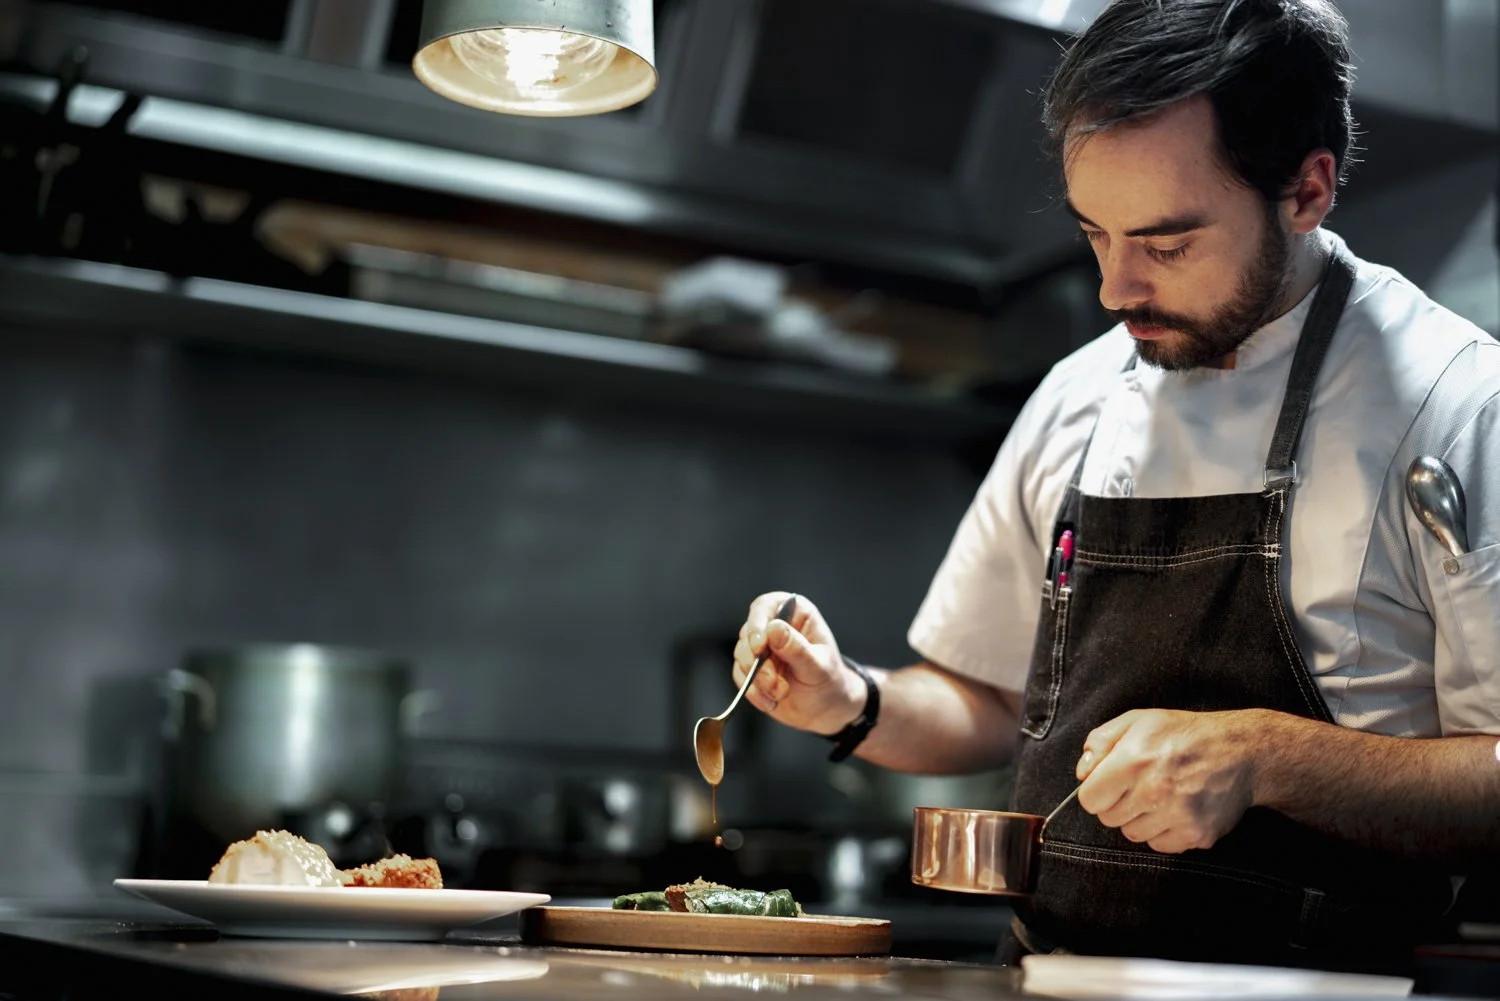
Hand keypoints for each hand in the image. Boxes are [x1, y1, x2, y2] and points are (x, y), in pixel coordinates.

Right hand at [732, 591, 863, 735]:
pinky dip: (753, 691)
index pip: (765, 606)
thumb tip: (774, 629)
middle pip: (749, 634)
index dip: (757, 624)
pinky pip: (740, 675)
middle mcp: (775, 625)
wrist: (824, 708)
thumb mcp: (818, 666)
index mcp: (795, 613)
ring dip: (758, 680)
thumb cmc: (828, 681)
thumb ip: (797, 648)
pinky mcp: (752, 666)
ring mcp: (761, 646)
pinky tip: (771, 701)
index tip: (760, 647)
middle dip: (759, 664)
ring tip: (781, 693)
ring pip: (742, 655)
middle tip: (775, 683)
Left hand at [1074, 708, 1267, 853]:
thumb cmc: (1183, 734)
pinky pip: (1160, 845)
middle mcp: (1154, 790)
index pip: (1090, 799)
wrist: (1239, 751)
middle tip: (1140, 785)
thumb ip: (1100, 742)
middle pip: (1109, 819)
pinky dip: (1164, 831)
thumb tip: (1082, 774)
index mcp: (1133, 760)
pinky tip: (1177, 808)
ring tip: (1161, 795)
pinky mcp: (1196, 834)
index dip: (1096, 791)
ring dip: (1141, 818)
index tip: (1110, 784)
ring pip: (1133, 834)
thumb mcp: (1137, 721)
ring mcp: (1177, 816)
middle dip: (1118, 803)